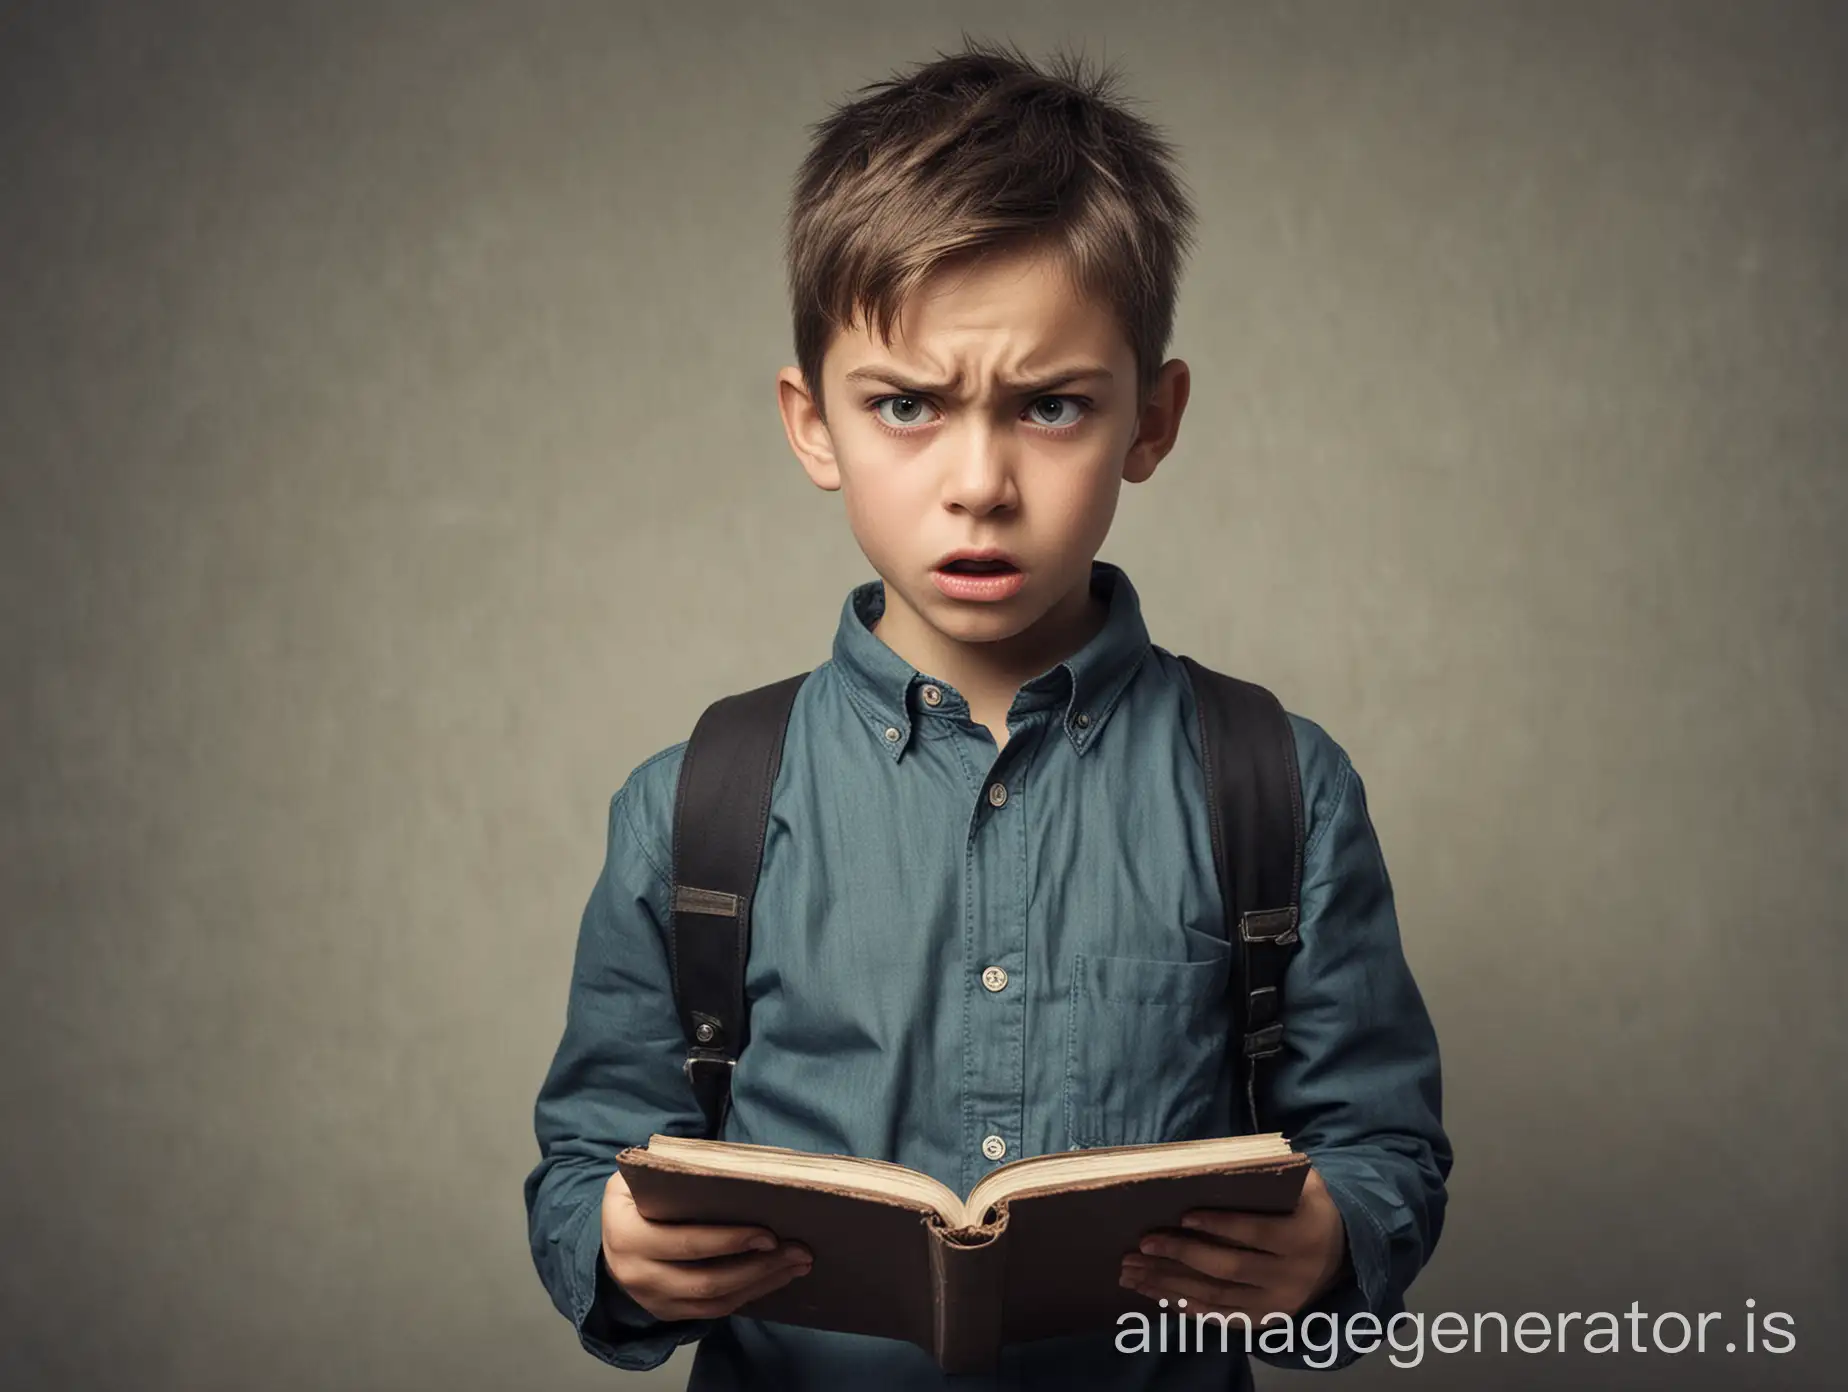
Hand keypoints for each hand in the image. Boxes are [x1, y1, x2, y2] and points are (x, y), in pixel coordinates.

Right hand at [601, 1169, 812, 1321]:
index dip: (730, 1242)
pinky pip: (712, 1311)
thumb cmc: (635, 1196)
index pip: (688, 1243)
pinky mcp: (666, 1312)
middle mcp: (636, 1274)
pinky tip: (773, 1278)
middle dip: (758, 1267)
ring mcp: (651, 1299)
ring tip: (796, 1264)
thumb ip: (675, 1174)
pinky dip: (746, 1296)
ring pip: (714, 1301)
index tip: (769, 1234)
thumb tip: (734, 1170)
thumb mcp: (640, 1176)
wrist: (606, 1234)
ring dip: (760, 1284)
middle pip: (707, 1280)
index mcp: (629, 1235)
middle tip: (798, 1251)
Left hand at [1119, 1164, 1348, 1320]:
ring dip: (1170, 1284)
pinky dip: (1186, 1306)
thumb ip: (1272, 1172)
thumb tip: (1222, 1161)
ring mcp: (1277, 1305)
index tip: (1183, 1217)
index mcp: (1302, 1238)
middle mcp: (1291, 1277)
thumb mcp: (1304, 1185)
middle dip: (1182, 1256)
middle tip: (1143, 1244)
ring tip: (1133, 1271)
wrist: (1342, 1253)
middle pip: (1229, 1268)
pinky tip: (1155, 1294)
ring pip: (1217, 1297)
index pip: (1256, 1233)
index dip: (1220, 1226)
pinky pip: (1220, 1317)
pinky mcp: (1265, 1320)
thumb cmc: (1310, 1208)